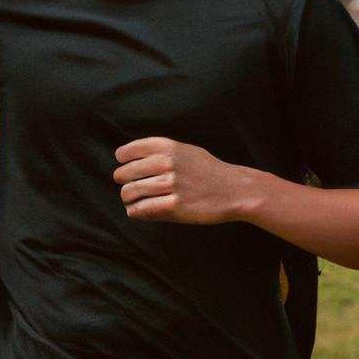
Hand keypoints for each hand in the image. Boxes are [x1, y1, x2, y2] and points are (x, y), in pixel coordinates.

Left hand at [113, 137, 250, 223]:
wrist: (236, 190)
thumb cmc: (209, 171)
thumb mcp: (186, 151)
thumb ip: (160, 152)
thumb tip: (129, 159)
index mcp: (168, 147)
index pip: (128, 151)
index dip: (122, 160)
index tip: (124, 165)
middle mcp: (167, 163)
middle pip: (125, 173)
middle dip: (123, 181)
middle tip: (128, 187)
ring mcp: (171, 184)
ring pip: (131, 192)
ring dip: (127, 198)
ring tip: (131, 201)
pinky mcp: (175, 206)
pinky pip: (142, 208)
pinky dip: (135, 211)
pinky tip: (136, 211)